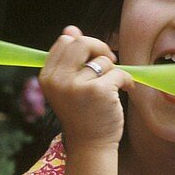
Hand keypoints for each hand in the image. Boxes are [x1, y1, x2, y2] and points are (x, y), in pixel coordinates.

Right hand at [38, 26, 131, 151]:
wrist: (90, 145)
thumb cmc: (81, 114)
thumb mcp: (68, 86)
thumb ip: (68, 58)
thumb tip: (70, 29)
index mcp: (47, 77)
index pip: (65, 42)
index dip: (83, 44)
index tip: (93, 57)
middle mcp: (58, 80)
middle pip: (82, 42)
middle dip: (99, 48)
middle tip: (109, 62)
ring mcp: (77, 86)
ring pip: (102, 60)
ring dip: (113, 71)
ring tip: (112, 88)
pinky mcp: (99, 91)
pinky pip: (118, 72)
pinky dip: (126, 80)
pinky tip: (126, 90)